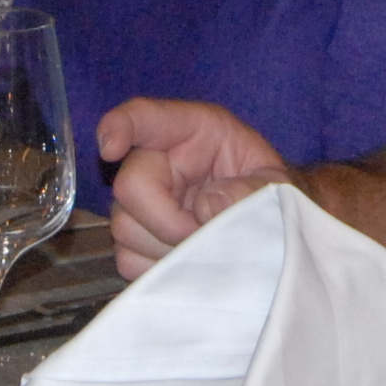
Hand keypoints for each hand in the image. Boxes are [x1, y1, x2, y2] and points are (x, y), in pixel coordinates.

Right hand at [96, 98, 290, 275]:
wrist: (267, 226)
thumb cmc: (268, 194)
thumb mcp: (275, 185)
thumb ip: (251, 191)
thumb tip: (207, 207)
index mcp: (192, 132)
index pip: (144, 117)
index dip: (120, 127)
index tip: (110, 147)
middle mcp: (158, 161)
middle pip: (129, 186)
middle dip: (168, 222)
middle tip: (205, 235)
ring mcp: (141, 201)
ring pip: (125, 227)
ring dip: (166, 248)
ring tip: (203, 247)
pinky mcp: (135, 238)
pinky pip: (127, 258)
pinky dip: (158, 268)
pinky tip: (187, 261)